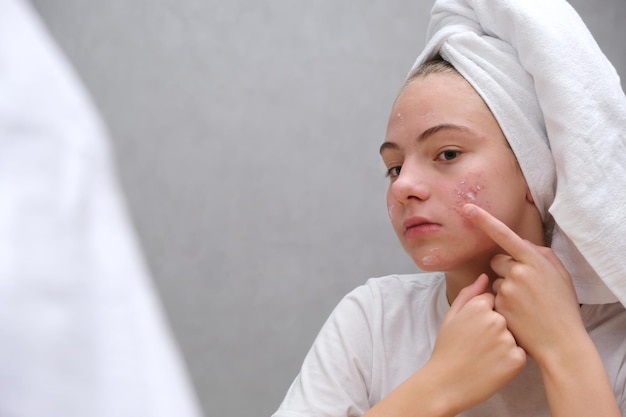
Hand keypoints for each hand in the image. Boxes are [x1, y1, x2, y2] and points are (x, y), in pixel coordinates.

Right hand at [428, 273, 525, 412]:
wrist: (446, 384)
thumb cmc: (447, 350)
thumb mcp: (451, 317)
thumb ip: (469, 294)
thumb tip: (486, 276)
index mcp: (479, 306)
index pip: (493, 301)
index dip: (483, 315)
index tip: (473, 330)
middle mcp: (496, 320)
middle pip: (505, 317)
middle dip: (496, 328)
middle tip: (479, 345)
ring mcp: (508, 340)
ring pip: (514, 335)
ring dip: (504, 344)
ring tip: (485, 357)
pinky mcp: (517, 359)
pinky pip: (520, 353)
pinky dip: (510, 360)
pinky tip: (493, 366)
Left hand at [462, 203, 584, 364]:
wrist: (561, 342)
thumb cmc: (562, 306)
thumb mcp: (560, 275)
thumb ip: (540, 255)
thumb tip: (522, 244)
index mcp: (534, 260)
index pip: (504, 235)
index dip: (484, 220)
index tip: (467, 208)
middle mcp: (518, 272)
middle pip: (497, 260)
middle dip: (506, 269)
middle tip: (525, 287)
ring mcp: (507, 290)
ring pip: (495, 280)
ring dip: (505, 289)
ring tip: (526, 305)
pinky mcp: (498, 306)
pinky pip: (493, 298)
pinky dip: (502, 304)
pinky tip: (518, 315)